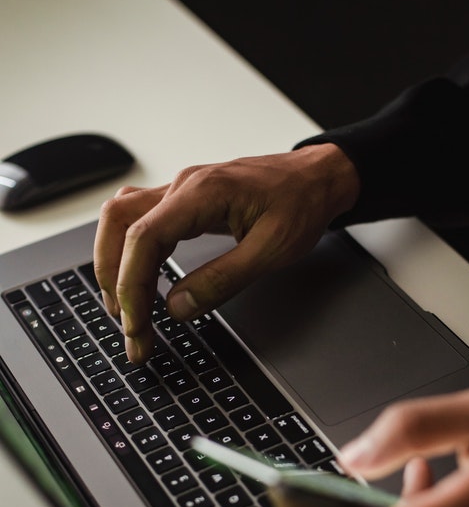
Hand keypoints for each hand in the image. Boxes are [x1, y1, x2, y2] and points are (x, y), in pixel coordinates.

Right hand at [94, 143, 358, 362]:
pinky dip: (128, 253)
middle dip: (114, 280)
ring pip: (120, 221)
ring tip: (126, 310)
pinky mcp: (183, 201)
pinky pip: (139, 222)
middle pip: (118, 226)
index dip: (132, 285)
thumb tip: (177, 308)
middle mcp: (183, 186)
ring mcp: (180, 191)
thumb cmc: (302, 204)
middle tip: (130, 328)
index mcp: (204, 193)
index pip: (144, 238)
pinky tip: (136, 280)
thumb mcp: (272, 250)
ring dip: (114, 265)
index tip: (137, 324)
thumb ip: (223, 280)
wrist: (317, 178)